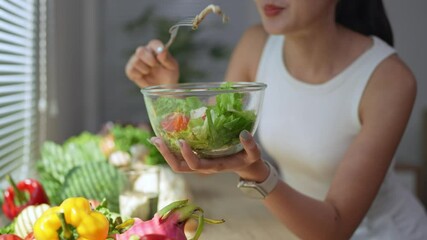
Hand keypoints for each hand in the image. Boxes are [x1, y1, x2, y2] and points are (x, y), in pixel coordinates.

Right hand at [125, 40, 178, 87]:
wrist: (163, 88)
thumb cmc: (169, 76)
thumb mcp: (172, 68)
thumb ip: (167, 59)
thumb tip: (161, 51)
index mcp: (156, 49)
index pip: (154, 44)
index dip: (157, 48)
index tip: (160, 54)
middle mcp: (145, 52)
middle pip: (140, 50)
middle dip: (148, 59)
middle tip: (155, 66)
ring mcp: (136, 60)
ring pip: (135, 61)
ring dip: (145, 69)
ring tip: (149, 72)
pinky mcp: (130, 69)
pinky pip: (130, 70)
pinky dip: (138, 76)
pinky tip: (143, 77)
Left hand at [151, 130, 269, 181]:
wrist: (246, 168)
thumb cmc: (249, 160)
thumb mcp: (254, 154)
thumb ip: (251, 145)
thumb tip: (244, 133)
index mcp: (215, 166)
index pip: (196, 164)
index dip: (188, 155)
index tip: (182, 141)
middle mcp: (203, 168)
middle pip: (180, 167)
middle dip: (167, 155)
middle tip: (157, 140)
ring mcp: (199, 164)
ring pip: (177, 163)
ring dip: (165, 152)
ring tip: (155, 138)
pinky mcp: (197, 159)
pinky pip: (180, 157)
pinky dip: (170, 149)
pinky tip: (164, 137)